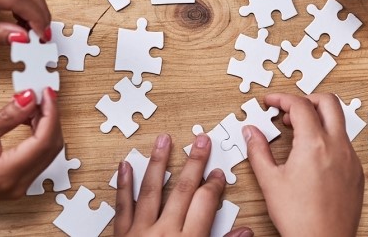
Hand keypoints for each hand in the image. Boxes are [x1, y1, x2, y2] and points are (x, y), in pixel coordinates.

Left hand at [114, 134, 251, 236]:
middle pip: (184, 190)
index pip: (206, 203)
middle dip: (194, 163)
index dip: (215, 185)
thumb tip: (246, 232)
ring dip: (159, 163)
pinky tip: (125, 165)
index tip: (219, 172)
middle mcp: (165, 232)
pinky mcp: (121, 236)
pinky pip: (122, 206)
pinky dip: (123, 185)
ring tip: (164, 140)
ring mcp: (140, 232)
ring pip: (152, 190)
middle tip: (201, 141)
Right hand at [243, 93, 362, 236]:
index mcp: (315, 144)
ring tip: (297, 135)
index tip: (269, 103)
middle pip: (328, 102)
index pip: (299, 105)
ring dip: (318, 118)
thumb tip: (250, 132)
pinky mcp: (357, 172)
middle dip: (306, 99)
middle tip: (288, 111)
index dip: (281, 98)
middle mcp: (338, 146)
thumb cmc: (299, 217)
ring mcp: (351, 158)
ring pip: (339, 122)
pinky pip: (345, 142)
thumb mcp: (270, 181)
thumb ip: (258, 150)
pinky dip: (328, 138)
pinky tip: (312, 155)